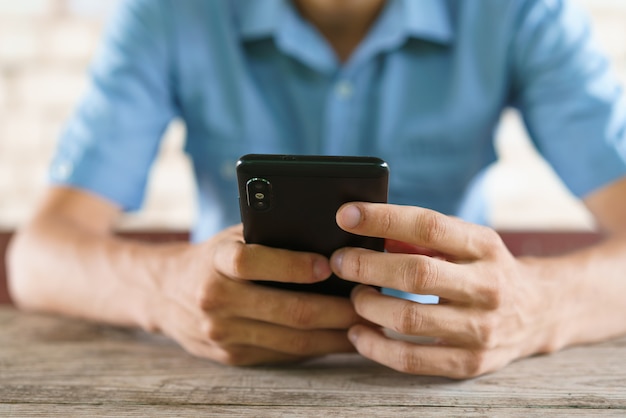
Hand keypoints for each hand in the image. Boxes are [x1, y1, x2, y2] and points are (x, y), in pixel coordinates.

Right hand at [153, 224, 359, 365]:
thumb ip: (267, 237)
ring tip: (366, 326)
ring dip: (335, 336)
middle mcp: (216, 299)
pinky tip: (339, 340)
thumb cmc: (213, 257)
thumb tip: (328, 240)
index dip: (293, 265)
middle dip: (336, 310)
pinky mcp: (232, 356)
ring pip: (292, 340)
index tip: (328, 265)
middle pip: (286, 310)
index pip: (252, 263)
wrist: (164, 294)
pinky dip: (316, 348)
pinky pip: (283, 355)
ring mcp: (222, 333)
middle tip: (369, 304)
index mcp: (215, 261)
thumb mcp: (231, 237)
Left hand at [330, 203, 560, 378]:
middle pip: (415, 274)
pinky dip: (376, 347)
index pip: (428, 226)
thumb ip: (422, 237)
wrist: (540, 312)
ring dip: (368, 306)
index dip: (383, 219)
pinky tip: (358, 333)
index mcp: (485, 246)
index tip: (345, 215)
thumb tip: (368, 231)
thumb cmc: (486, 269)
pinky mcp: (471, 362)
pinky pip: (413, 360)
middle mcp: (487, 286)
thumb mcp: (467, 242)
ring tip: (354, 295)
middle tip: (340, 261)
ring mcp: (482, 329)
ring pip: (409, 320)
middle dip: (366, 266)